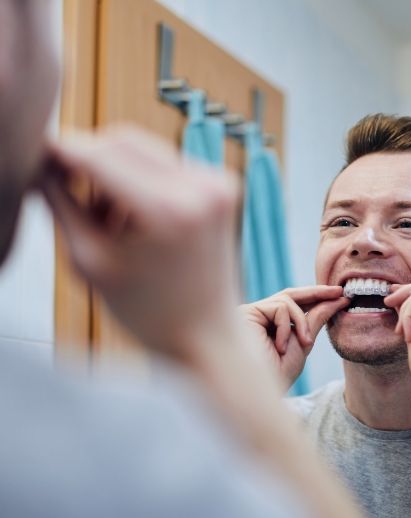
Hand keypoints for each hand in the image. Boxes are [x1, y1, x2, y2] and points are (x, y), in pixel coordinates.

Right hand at [40, 125, 239, 361]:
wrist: (207, 334)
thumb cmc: (148, 312)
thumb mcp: (90, 262)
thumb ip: (61, 204)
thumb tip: (42, 162)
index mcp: (169, 210)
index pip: (99, 155)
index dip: (61, 151)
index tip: (36, 154)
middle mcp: (202, 188)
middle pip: (123, 140)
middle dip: (87, 158)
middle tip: (64, 188)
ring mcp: (219, 183)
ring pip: (144, 149)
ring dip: (114, 171)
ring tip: (107, 221)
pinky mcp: (223, 186)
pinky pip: (167, 163)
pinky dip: (141, 179)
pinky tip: (133, 218)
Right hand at [239, 286, 348, 387]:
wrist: (258, 393)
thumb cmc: (277, 374)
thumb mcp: (303, 344)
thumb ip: (315, 320)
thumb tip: (335, 300)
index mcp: (269, 325)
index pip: (294, 304)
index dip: (317, 297)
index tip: (341, 296)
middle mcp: (257, 317)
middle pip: (289, 295)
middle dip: (317, 293)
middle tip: (339, 292)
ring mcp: (250, 314)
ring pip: (287, 300)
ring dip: (302, 322)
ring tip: (304, 344)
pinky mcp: (246, 313)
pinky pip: (279, 308)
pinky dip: (287, 327)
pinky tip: (280, 347)